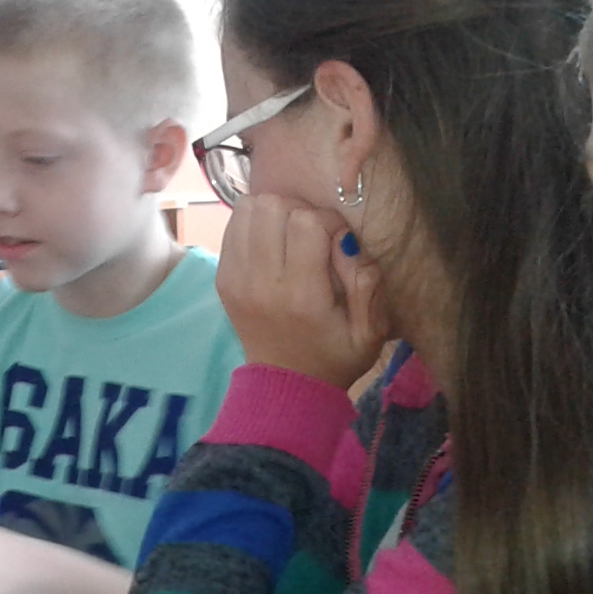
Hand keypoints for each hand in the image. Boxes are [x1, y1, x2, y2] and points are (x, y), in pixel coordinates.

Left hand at [217, 193, 390, 388]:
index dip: (329, 220)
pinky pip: (233, 225)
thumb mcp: (370, 331)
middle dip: (300, 210)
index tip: (338, 241)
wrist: (286, 386)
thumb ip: (367, 284)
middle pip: (272, 206)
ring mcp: (236, 279)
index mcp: (301, 296)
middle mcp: (261, 283)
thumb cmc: (335, 355)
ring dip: (275, 213)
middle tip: (313, 234)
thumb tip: (345, 241)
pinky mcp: (223, 278)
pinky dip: (254, 224)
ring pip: (248, 208)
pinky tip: (272, 244)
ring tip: (291, 235)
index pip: (307, 222)